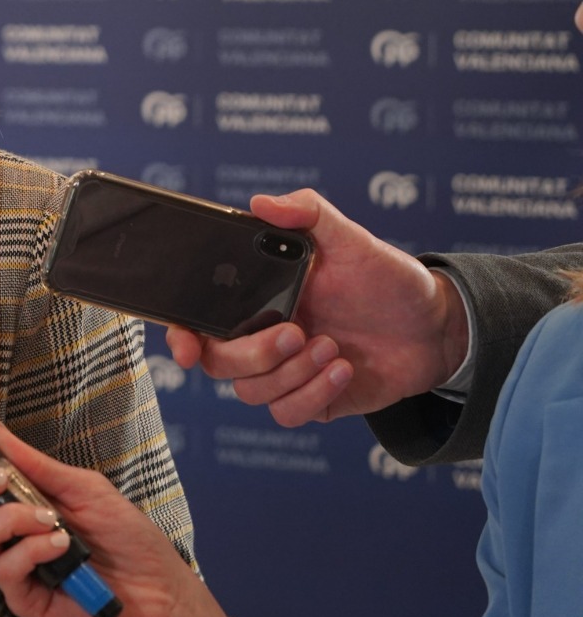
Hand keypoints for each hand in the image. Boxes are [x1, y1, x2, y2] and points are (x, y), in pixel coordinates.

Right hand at [0, 423, 225, 616]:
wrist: (161, 591)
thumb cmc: (130, 540)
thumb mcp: (86, 488)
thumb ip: (37, 465)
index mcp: (12, 503)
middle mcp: (4, 534)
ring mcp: (12, 565)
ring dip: (9, 520)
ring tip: (50, 519)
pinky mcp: (25, 597)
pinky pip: (4, 570)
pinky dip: (30, 550)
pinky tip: (59, 545)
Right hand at [164, 189, 468, 426]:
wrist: (436, 325)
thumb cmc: (386, 278)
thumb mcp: (349, 237)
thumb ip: (307, 212)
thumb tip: (260, 202)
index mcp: (257, 299)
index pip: (199, 321)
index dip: (181, 337)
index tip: (188, 346)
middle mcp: (263, 336)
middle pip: (219, 363)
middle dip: (253, 354)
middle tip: (296, 332)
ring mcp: (286, 372)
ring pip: (251, 392)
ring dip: (290, 373)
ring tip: (331, 347)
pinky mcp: (313, 401)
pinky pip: (287, 414)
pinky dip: (312, 394)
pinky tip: (342, 368)